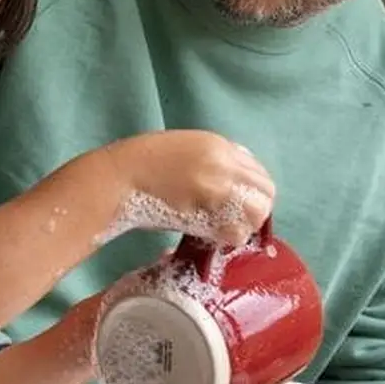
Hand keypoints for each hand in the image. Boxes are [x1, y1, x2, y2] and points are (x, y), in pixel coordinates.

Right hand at [100, 130, 274, 246]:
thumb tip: (232, 183)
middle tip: (237, 220)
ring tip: (225, 229)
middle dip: (257, 208)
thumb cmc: (141, 164)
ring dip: (247, 224)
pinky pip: (236, 231)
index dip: (253, 189)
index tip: (241, 203)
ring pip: (258, 211)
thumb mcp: (183, 149)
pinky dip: (230, 238)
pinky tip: (214, 237)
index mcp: (218, 144)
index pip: (257, 169)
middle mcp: (225, 162)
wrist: (118, 177)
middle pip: (266, 189)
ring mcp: (218, 187)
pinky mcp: (207, 212)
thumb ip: (211, 162)